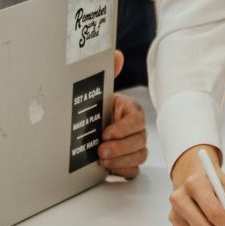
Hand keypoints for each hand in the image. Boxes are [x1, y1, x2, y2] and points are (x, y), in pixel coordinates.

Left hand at [96, 52, 147, 177]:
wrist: (84, 127)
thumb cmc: (94, 107)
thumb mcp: (99, 90)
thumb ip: (109, 72)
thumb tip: (116, 54)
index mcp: (130, 110)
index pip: (137, 120)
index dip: (123, 129)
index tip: (106, 133)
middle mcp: (134, 128)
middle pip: (140, 141)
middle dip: (120, 148)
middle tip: (101, 150)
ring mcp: (132, 146)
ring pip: (139, 156)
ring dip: (120, 160)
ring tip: (101, 159)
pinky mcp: (127, 162)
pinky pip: (133, 170)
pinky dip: (122, 170)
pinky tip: (108, 169)